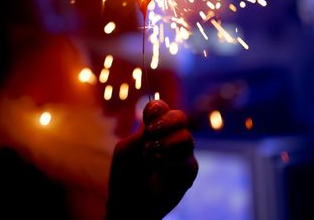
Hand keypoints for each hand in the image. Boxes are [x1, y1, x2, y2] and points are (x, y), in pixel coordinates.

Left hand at [106, 100, 197, 219]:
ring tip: (151, 157)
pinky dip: (171, 162)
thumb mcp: (127, 150)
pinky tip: (158, 168)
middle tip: (151, 134)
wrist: (129, 204)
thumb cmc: (125, 176)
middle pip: (180, 117)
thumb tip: (155, 121)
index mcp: (152, 129)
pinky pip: (188, 161)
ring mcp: (180, 154)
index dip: (158, 108)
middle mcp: (169, 138)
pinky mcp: (188, 172)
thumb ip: (141, 133)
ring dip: (167, 145)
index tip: (148, 118)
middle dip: (166, 122)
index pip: (161, 109)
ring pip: (186, 138)